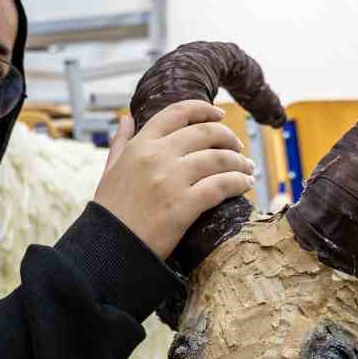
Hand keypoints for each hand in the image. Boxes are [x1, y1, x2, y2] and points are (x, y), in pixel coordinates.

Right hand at [93, 102, 256, 259]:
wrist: (109, 248)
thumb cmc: (110, 212)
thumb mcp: (109, 170)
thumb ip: (120, 142)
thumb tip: (127, 118)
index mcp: (140, 145)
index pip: (177, 113)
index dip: (204, 110)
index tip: (220, 115)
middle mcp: (157, 156)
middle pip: (205, 133)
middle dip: (228, 138)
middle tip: (238, 148)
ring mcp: (171, 180)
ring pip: (219, 159)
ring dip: (240, 162)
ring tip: (248, 169)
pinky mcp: (184, 205)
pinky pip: (221, 186)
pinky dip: (239, 183)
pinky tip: (245, 185)